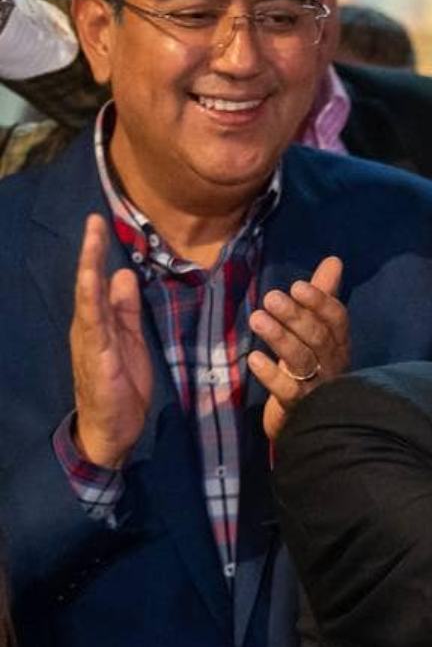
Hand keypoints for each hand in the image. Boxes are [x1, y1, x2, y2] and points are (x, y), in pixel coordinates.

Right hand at [70, 215, 153, 468]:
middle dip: (91, 251)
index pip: (98, 280)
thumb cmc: (120, 383)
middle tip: (94, 220)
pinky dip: (92, 303)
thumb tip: (122, 274)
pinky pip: (94, 326)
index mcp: (99, 321)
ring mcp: (90, 340)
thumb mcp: (129, 338)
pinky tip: (92, 284)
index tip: (100, 223)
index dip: (98, 252)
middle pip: (88, 282)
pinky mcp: (97, 357)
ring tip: (91, 240)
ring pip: (87, 298)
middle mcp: (89, 325)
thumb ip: (125, 309)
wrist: (112, 426)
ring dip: (89, 268)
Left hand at [246, 256, 348, 439]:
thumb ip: (322, 296)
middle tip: (270, 297)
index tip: (297, 286)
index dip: (320, 302)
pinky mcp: (298, 407)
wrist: (305, 422)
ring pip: (302, 360)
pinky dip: (271, 374)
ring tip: (257, 318)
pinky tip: (253, 358)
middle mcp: (331, 363)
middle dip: (295, 316)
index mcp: (338, 343)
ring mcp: (316, 387)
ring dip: (280, 338)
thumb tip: (334, 261)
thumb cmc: (310, 368)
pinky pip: (287, 391)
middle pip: (318, 337)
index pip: (337, 319)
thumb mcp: (316, 330)